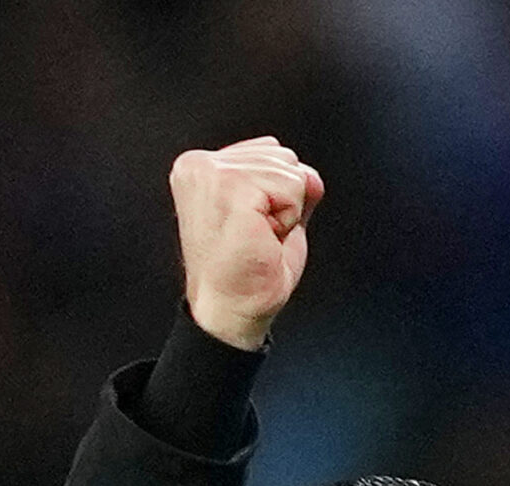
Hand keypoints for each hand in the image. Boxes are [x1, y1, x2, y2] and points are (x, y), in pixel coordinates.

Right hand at [169, 137, 325, 350]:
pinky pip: (292, 187)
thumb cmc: (247, 273)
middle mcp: (198, 163)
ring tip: (258, 238)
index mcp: (200, 166)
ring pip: (290, 169)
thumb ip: (290, 188)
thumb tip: (312, 175)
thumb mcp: (275, 218)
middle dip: (284, 201)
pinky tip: (263, 239)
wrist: (232, 311)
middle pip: (283, 155)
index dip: (277, 196)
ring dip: (286, 212)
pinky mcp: (230, 188)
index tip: (251, 227)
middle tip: (256, 236)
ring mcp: (211, 174)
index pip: (270, 150)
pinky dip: (290, 219)